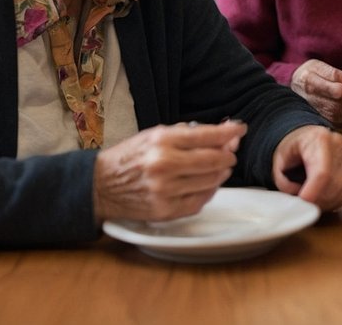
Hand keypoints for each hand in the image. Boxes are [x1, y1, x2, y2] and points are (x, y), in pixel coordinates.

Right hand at [92, 120, 246, 222]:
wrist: (100, 186)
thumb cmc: (130, 156)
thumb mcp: (154, 134)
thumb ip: (187, 134)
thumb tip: (222, 134)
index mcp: (161, 141)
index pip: (206, 135)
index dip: (229, 132)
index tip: (240, 129)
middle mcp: (164, 165)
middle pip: (213, 160)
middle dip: (228, 155)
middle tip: (230, 152)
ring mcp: (165, 190)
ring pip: (210, 182)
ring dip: (221, 173)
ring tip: (220, 167)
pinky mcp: (165, 211)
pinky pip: (199, 202)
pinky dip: (208, 192)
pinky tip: (207, 184)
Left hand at [272, 125, 341, 209]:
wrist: (310, 138)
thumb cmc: (295, 149)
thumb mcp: (280, 160)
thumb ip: (284, 181)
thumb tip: (297, 197)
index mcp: (319, 139)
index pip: (322, 172)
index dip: (314, 192)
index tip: (303, 203)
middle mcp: (340, 145)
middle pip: (334, 183)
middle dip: (318, 200)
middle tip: (304, 206)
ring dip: (327, 202)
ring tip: (313, 201)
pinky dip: (337, 200)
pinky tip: (325, 198)